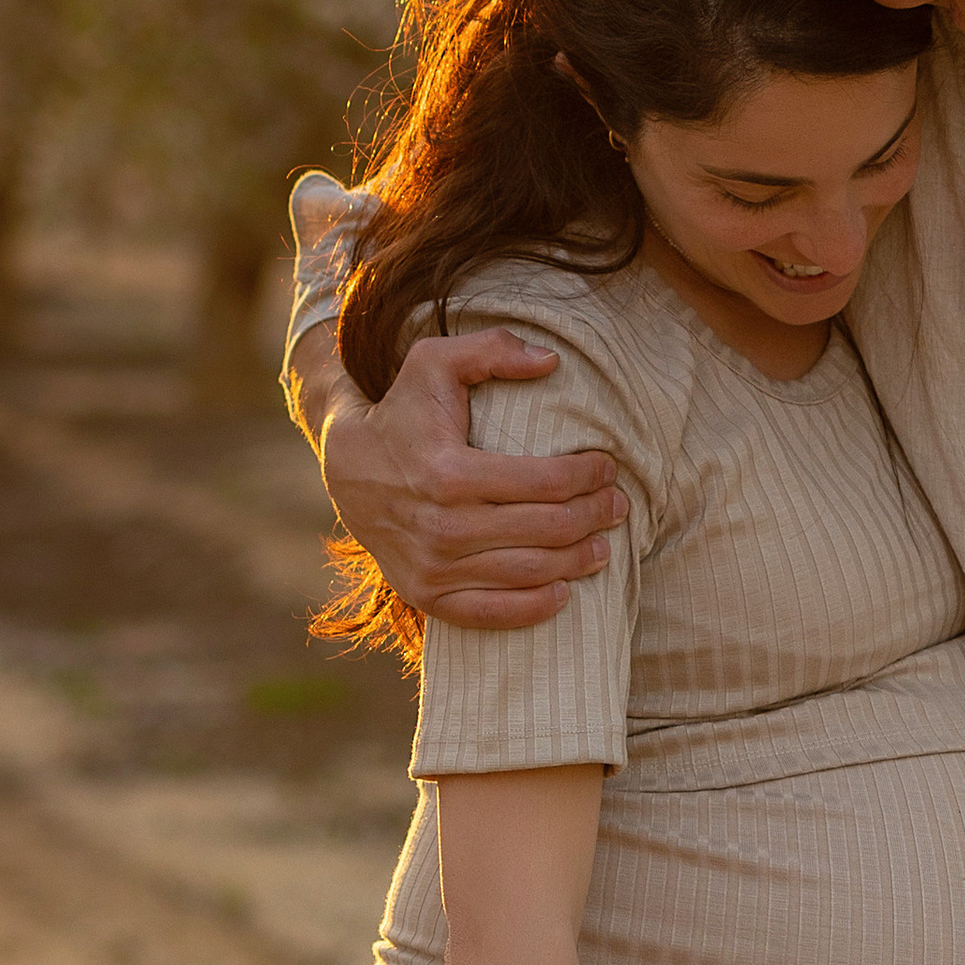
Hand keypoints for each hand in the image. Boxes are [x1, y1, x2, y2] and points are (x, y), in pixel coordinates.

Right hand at [314, 327, 627, 631]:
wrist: (347, 469)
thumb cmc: (403, 413)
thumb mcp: (435, 363)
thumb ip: (491, 350)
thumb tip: (550, 361)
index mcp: (449, 472)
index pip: (546, 481)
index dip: (588, 476)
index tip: (608, 468)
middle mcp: (442, 526)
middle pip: (547, 529)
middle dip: (594, 517)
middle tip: (616, 506)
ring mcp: (433, 567)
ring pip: (528, 572)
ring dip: (577, 561)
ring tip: (602, 547)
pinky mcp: (427, 595)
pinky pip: (491, 614)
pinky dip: (534, 608)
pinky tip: (563, 592)